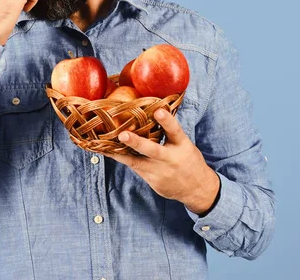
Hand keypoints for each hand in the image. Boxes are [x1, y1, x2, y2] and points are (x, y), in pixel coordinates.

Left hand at [101, 108, 220, 214]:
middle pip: (152, 150)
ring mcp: (160, 172)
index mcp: (182, 146)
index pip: (175, 131)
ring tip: (103, 146)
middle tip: (123, 135)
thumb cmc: (188, 159)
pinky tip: (109, 153)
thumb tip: (154, 110)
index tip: (158, 110)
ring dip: (120, 154)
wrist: (197, 189)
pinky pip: (135, 168)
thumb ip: (169, 131)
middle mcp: (170, 159)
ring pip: (137, 162)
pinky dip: (122, 159)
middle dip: (137, 143)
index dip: (167, 121)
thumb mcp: (184, 144)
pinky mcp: (152, 181)